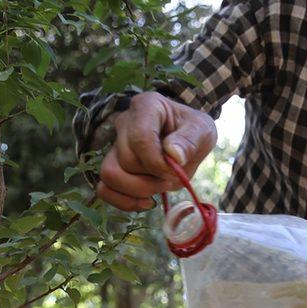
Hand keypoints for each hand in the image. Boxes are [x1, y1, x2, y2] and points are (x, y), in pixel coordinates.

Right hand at [96, 92, 216, 211]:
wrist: (187, 140)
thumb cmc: (193, 132)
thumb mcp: (202, 130)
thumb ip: (190, 140)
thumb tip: (174, 155)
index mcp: (147, 106)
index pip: (140, 138)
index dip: (157, 162)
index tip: (174, 170)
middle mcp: (125, 122)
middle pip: (126, 160)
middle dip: (151, 179)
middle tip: (171, 179)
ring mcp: (115, 144)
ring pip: (109, 174)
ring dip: (137, 191)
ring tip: (158, 188)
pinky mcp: (112, 165)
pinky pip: (104, 189)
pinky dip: (123, 201)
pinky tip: (145, 201)